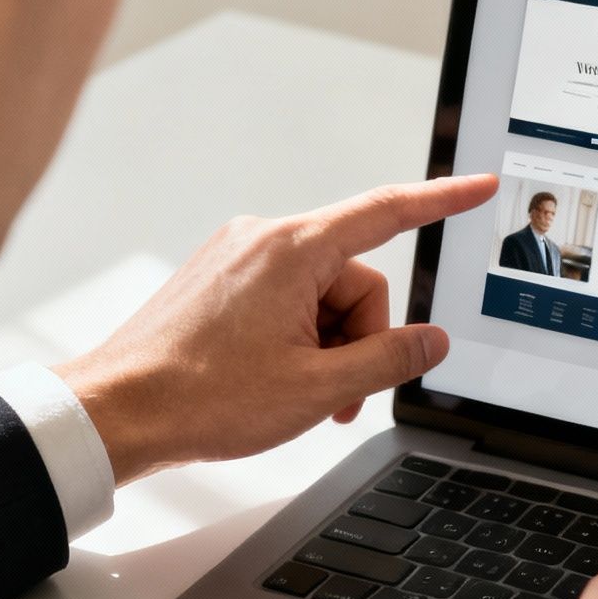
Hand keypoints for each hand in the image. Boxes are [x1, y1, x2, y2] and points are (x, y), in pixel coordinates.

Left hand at [53, 174, 497, 482]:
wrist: (118, 412)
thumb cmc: (200, 397)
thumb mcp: (318, 389)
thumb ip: (389, 359)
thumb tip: (430, 341)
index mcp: (291, 250)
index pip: (388, 212)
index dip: (444, 199)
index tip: (479, 186)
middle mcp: (262, 238)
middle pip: (353, 279)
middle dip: (359, 338)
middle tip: (337, 396)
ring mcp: (237, 256)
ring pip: (319, 295)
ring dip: (326, 347)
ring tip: (297, 396)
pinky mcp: (220, 279)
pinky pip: (285, 300)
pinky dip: (296, 340)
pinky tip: (274, 380)